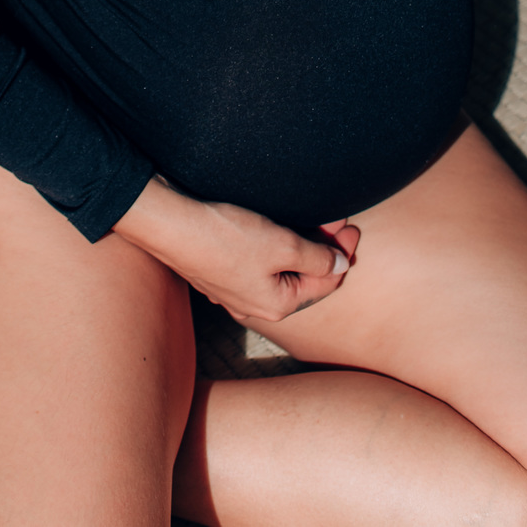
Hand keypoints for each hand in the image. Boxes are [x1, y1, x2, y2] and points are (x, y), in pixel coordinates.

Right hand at [114, 175, 358, 324]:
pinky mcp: (222, 273)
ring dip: (302, 246)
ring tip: (316, 220)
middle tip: (341, 222)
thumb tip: (340, 265)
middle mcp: (258, 305)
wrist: (173, 226)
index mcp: (278, 304)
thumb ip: (316, 257)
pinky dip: (277, 247)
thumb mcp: (282, 245)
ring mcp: (237, 291)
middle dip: (324, 249)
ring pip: (282, 270)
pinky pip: (261, 263)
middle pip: (304, 278)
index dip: (343, 254)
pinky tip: (279, 229)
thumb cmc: (227, 237)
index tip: (353, 229)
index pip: (326, 283)